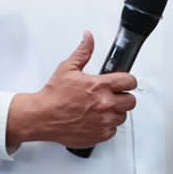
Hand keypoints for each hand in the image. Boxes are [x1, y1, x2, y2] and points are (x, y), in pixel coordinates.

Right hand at [6, 33, 137, 149]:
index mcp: (100, 86)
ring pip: (123, 117)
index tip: (123, 83)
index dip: (128, 81)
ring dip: (115, 112)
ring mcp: (103, 121)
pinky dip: (106, 127)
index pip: (130, 82)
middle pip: (131, 101)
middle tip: (113, 96)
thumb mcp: (67, 68)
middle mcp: (105, 104)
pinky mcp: (99, 135)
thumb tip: (88, 38)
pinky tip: (96, 120)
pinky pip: (113, 131)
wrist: (41, 117)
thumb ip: (83, 52)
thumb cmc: (53, 96)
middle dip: (123, 97)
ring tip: (102, 109)